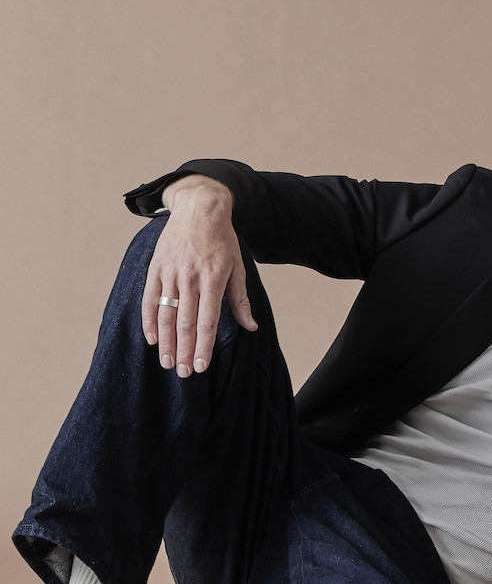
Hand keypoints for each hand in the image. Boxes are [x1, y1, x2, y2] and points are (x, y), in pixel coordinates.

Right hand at [142, 175, 257, 376]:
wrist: (199, 209)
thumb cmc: (223, 241)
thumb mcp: (238, 268)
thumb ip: (240, 299)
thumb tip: (250, 326)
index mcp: (212, 280)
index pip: (207, 322)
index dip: (204, 347)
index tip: (201, 367)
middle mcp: (189, 279)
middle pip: (185, 323)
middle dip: (184, 351)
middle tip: (183, 374)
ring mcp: (170, 273)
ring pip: (165, 315)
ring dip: (165, 342)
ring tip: (167, 363)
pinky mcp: (156, 268)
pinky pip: (149, 299)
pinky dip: (148, 320)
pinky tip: (151, 339)